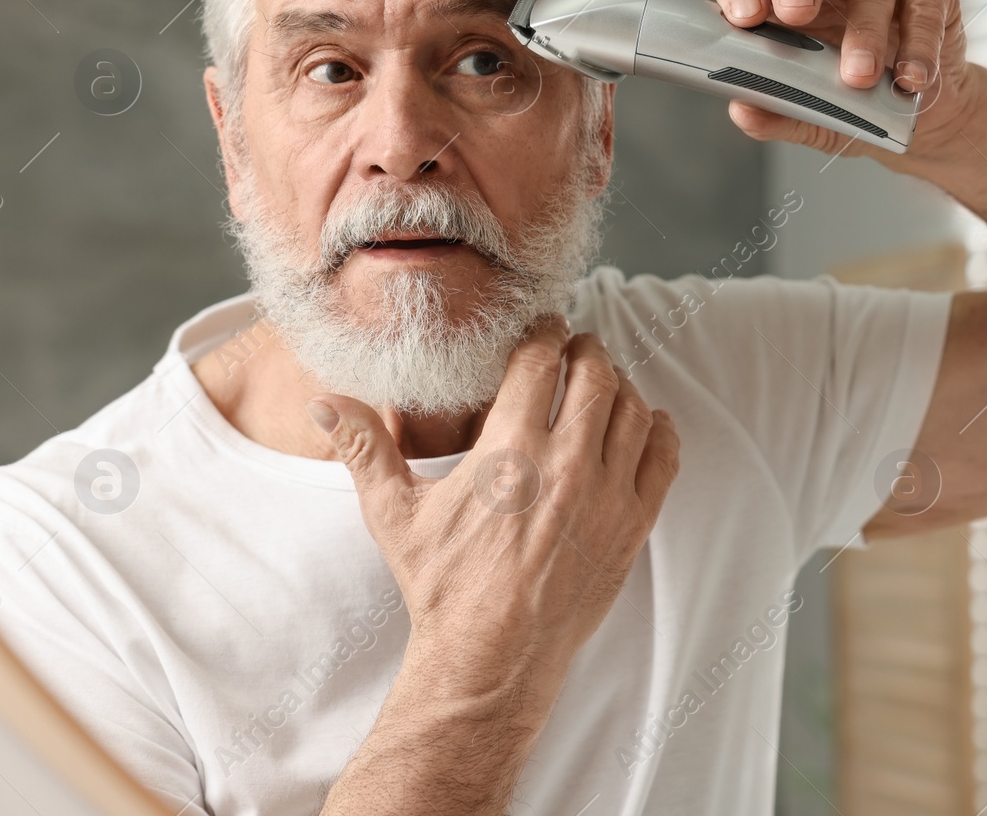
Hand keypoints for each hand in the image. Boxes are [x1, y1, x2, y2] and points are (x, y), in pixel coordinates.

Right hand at [304, 316, 678, 712]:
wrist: (491, 657)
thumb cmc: (443, 587)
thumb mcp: (396, 515)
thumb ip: (365, 449)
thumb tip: (322, 404)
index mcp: (511, 451)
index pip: (541, 359)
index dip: (544, 333)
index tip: (542, 328)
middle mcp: (567, 465)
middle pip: (596, 372)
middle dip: (585, 350)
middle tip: (574, 349)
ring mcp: (608, 496)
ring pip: (633, 408)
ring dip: (620, 385)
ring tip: (601, 384)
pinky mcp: (633, 526)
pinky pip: (664, 457)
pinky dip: (657, 430)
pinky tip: (642, 423)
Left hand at [714, 0, 979, 166]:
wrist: (923, 117)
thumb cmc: (856, 102)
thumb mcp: (812, 117)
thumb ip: (778, 112)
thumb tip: (744, 110)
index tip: (743, 16)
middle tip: (796, 14)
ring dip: (864, 33)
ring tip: (860, 79)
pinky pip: (922, 3)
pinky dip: (917, 44)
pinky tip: (910, 79)